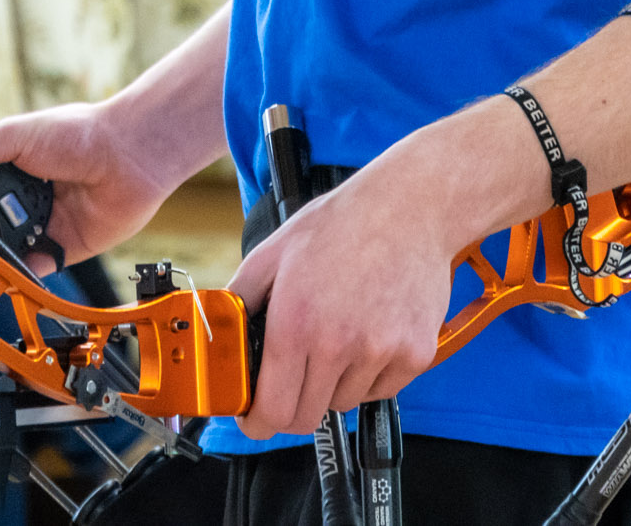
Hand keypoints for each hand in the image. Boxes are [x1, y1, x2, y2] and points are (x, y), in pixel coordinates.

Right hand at [0, 101, 177, 273]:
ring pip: (4, 252)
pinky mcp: (64, 248)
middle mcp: (22, 198)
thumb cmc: (76, 134)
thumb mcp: (11, 136)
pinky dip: (18, 275)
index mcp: (6, 168)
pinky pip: (34, 268)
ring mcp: (41, 224)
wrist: (129, 154)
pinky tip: (3, 276)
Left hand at [228, 155, 454, 439]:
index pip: (272, 410)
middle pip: (307, 417)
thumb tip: (216, 330)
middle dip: (290, 405)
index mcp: (296, 323)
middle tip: (290, 378)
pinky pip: (380, 390)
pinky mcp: (414, 355)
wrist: (408, 209)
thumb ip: (238, 297)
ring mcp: (380, 353)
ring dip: (332, 384)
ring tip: (336, 336)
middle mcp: (338, 345)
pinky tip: (366, 335)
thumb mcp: (272, 253)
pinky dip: (368, 375)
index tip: (254, 417)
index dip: (257, 422)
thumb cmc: (342, 225)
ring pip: (343, 403)